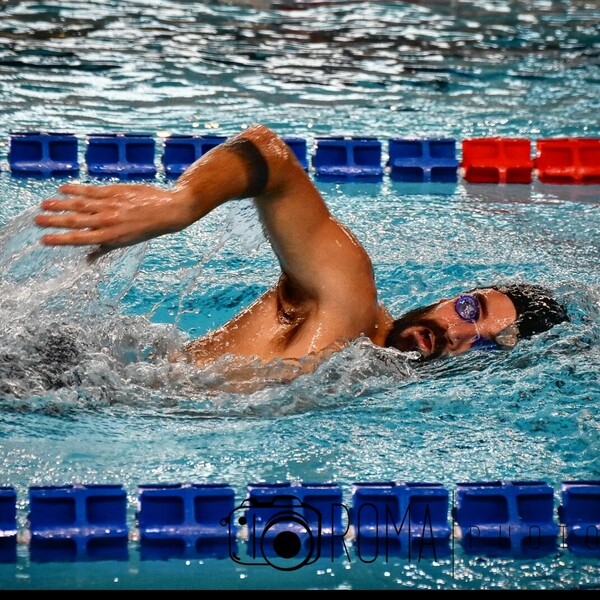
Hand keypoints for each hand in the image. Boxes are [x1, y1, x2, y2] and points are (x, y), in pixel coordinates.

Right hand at [34, 183, 190, 260]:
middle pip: (76, 221)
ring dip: (61, 204)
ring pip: (80, 205)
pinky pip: (91, 190)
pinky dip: (76, 189)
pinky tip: (63, 188)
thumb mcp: (127, 242)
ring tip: (44, 204)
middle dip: (54, 221)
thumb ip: (105, 248)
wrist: (168, 210)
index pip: (80, 239)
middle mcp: (108, 222)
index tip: (44, 240)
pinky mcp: (115, 192)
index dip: (61, 240)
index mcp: (111, 237)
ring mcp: (111, 206)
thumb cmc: (147, 228)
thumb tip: (87, 260)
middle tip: (37, 220)